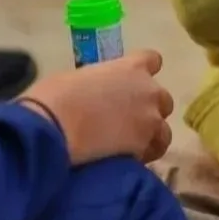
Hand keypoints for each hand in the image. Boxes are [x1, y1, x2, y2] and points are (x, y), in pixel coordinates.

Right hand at [19, 50, 173, 166]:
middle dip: (149, 108)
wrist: (55, 127)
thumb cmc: (56, 97)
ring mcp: (150, 118)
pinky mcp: (145, 145)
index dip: (145, 71)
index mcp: (130, 67)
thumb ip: (98, 83)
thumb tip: (94, 93)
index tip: (133, 82)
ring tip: (130, 145)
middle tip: (127, 119)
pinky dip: (145, 154)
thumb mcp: (77, 78)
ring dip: (151, 134)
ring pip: (163, 129)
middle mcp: (148, 90)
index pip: (152, 60)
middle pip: (162, 98)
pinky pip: (153, 150)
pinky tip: (130, 159)